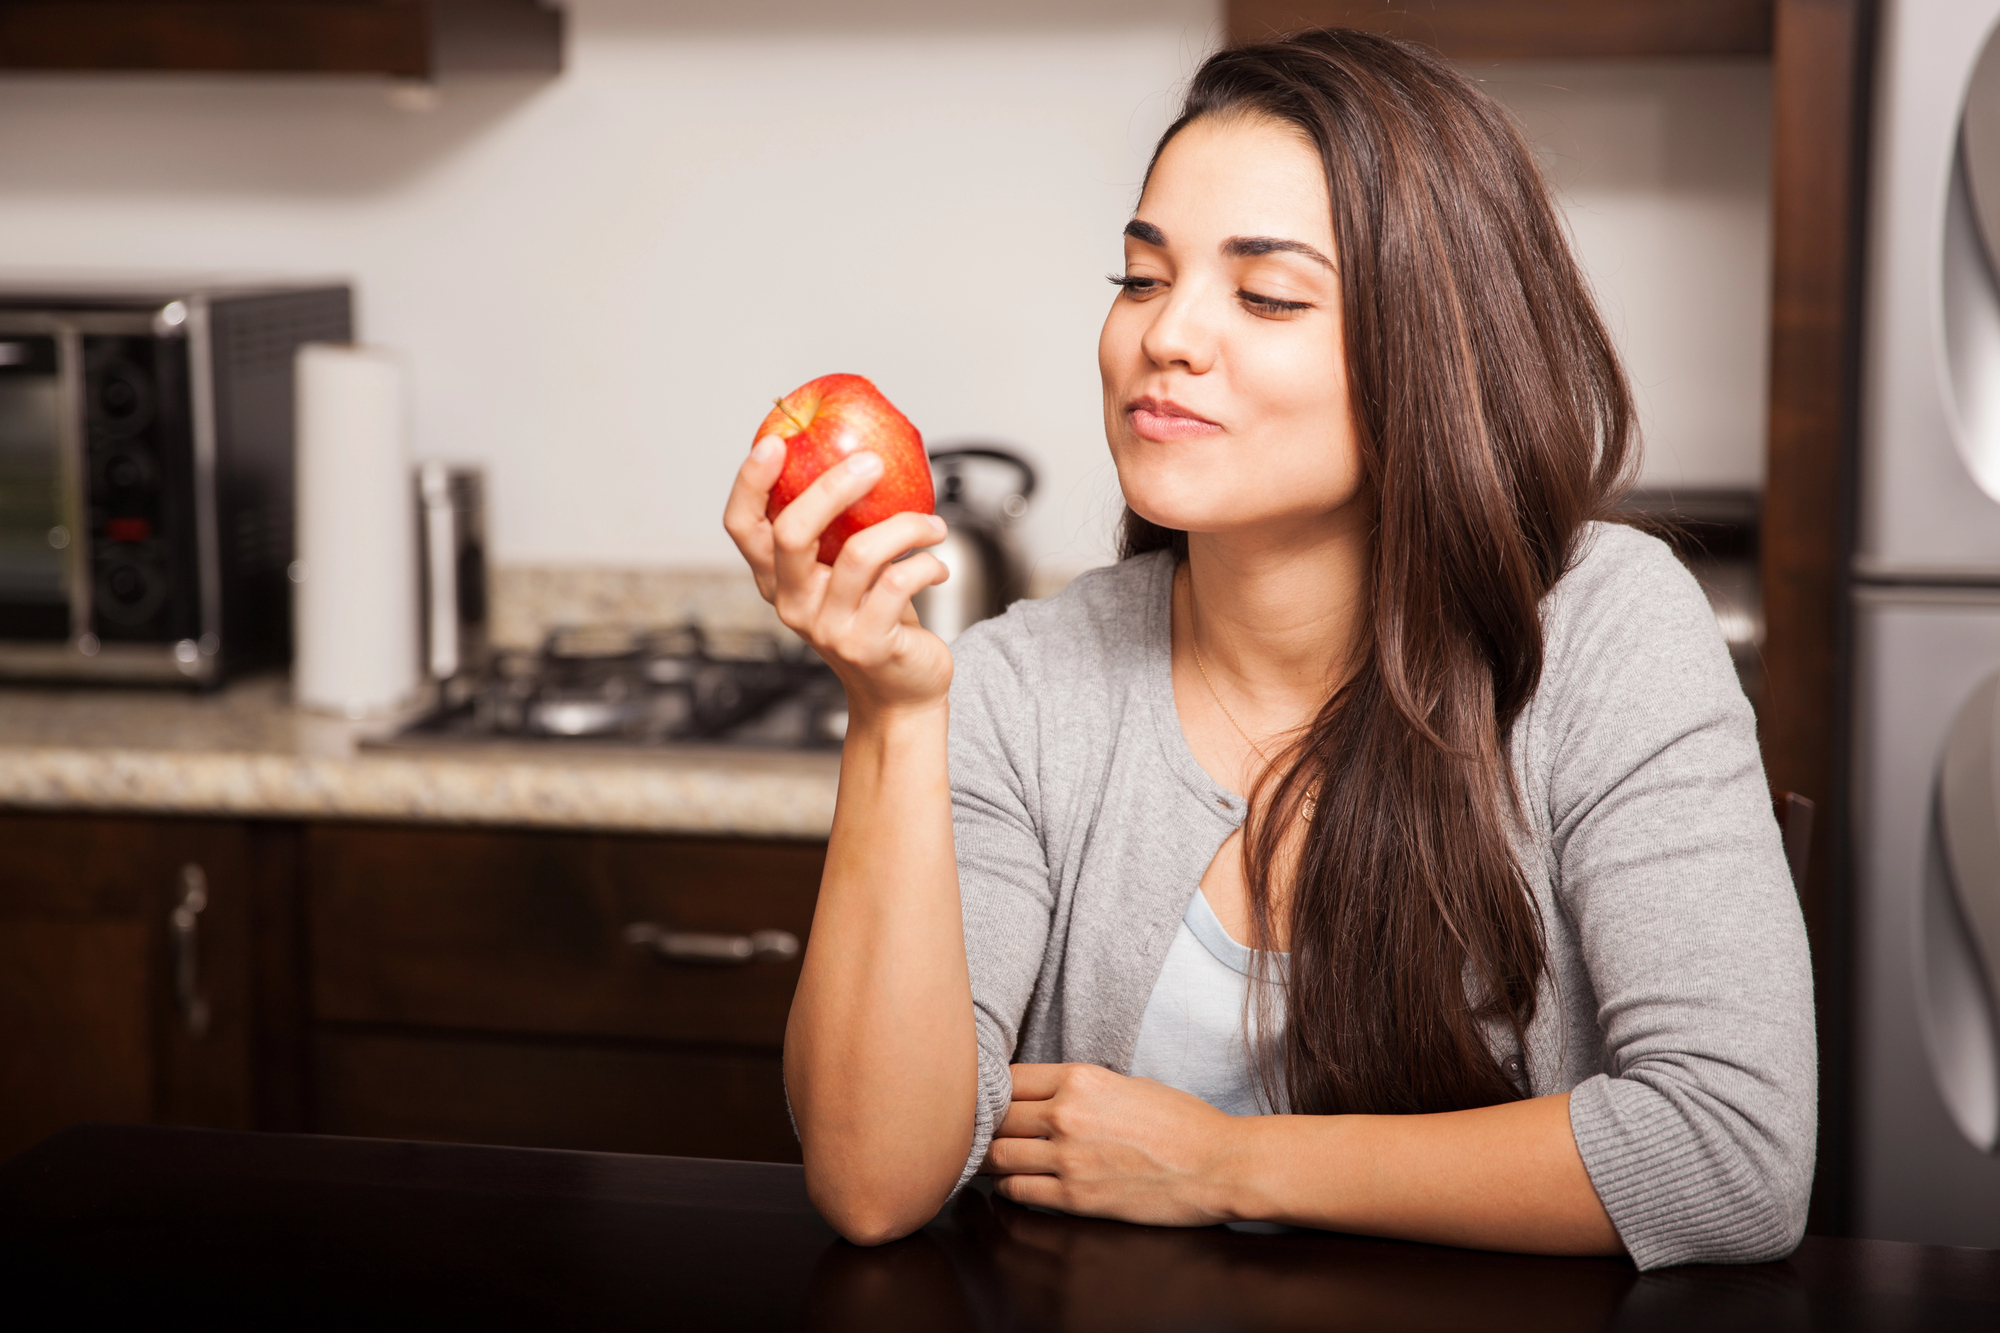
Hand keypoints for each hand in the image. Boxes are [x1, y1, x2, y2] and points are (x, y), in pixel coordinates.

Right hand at [723, 435, 952, 717]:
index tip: (775, 442)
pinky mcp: (867, 644)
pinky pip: (899, 582)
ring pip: (860, 553)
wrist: (902, 691)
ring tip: (933, 525)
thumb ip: (840, 528)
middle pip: (792, 533)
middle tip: (872, 462)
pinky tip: (938, 565)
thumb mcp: (846, 571)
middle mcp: (792, 603)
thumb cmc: (877, 618)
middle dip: (832, 487)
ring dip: (907, 526)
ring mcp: (827, 628)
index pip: (742, 527)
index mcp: (776, 578)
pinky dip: (928, 563)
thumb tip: (861, 449)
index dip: (750, 483)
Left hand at [978, 1063, 1238, 1226]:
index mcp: (1079, 1078)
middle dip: (983, 1123)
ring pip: (996, 1155)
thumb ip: (1081, 1088)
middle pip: (994, 1116)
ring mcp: (1067, 1158)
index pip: (1007, 1078)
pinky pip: (1017, 1190)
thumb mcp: (1127, 1084)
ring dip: (988, 1157)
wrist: (1216, 1164)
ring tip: (986, 1158)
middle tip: (977, 1130)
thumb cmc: (1181, 1122)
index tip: (987, 1097)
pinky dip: (1006, 1186)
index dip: (992, 1089)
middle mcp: (1066, 1114)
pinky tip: (1010, 1182)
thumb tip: (1048, 1096)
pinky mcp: (1074, 1196)